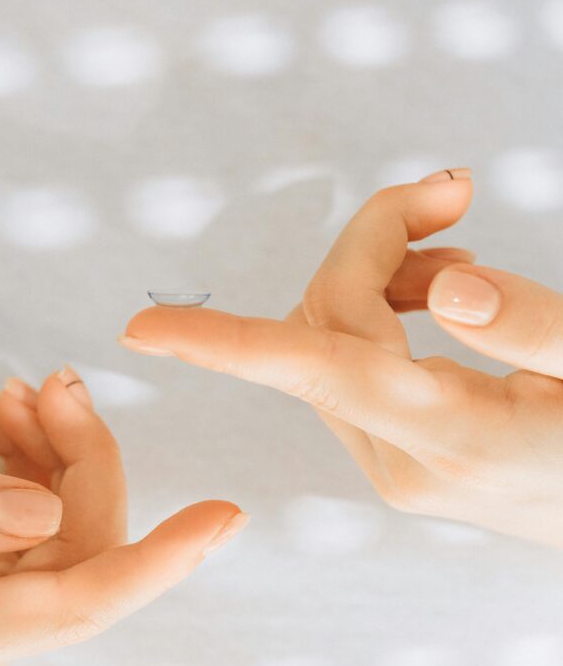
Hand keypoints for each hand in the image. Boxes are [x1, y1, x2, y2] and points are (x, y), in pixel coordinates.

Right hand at [0, 366, 246, 665]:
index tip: (222, 517)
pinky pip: (31, 531)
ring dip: (44, 455)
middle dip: (77, 461)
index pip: (71, 610)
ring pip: (60, 537)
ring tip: (1, 396)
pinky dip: (19, 469)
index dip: (156, 564)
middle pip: (75, 557)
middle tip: (50, 382)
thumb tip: (46, 512)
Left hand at [119, 167, 562, 549]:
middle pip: (328, 327)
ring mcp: (395, 469)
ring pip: (335, 345)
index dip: (225, 343)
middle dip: (374, 245)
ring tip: (464, 250)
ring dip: (385, 278)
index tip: (143, 331)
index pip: (317, 373)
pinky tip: (444, 295)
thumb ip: (536, 328)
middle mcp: (402, 463)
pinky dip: (387, 315)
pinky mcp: (397, 461)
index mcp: (453, 437)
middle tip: (452, 196)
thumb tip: (452, 285)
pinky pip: (355, 370)